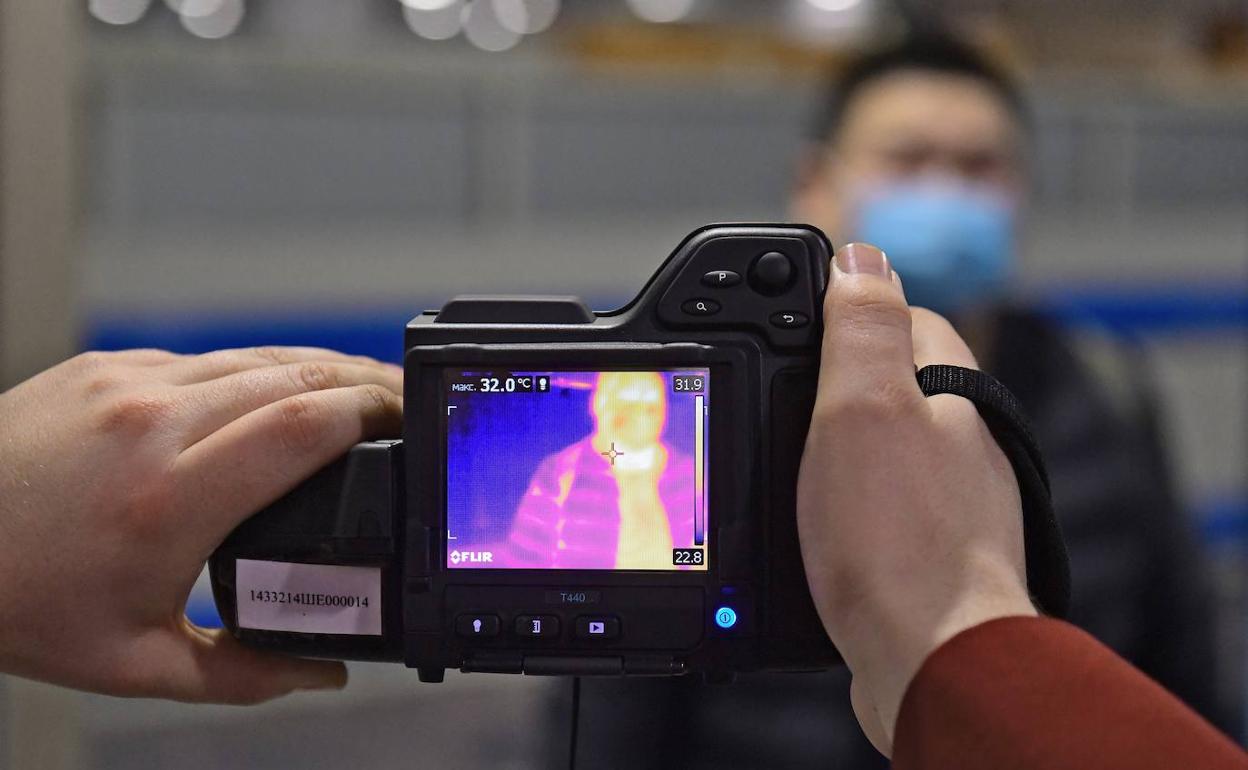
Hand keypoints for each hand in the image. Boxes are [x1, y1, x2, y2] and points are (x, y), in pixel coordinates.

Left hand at [0, 347, 402, 703]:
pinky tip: (282, 388)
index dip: (374, 414)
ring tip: (362, 390)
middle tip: (406, 402)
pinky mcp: (108, 366)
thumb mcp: (135, 665)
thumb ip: (247, 672)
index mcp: (170, 502)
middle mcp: (154, 426)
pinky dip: (263, 368)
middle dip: (368, 383)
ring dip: (323, 368)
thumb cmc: (18, 602)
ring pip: (259, 355)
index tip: (411, 423)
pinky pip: (209, 357)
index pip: (304, 427)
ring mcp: (129, 384)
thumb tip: (324, 672)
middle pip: (299, 375)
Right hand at [797, 243, 1035, 754]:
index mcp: (947, 386)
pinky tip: (811, 526)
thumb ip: (863, 327)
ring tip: (779, 467)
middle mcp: (955, 435)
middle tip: (767, 399)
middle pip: (880, 378)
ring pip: (870, 444)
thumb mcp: (864, 408)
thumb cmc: (900, 541)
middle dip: (824, 382)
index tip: (780, 320)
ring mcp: (942, 495)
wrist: (931, 661)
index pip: (894, 311)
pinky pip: (870, 504)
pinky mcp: (922, 547)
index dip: (833, 308)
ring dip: (825, 449)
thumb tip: (861, 255)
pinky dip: (837, 505)